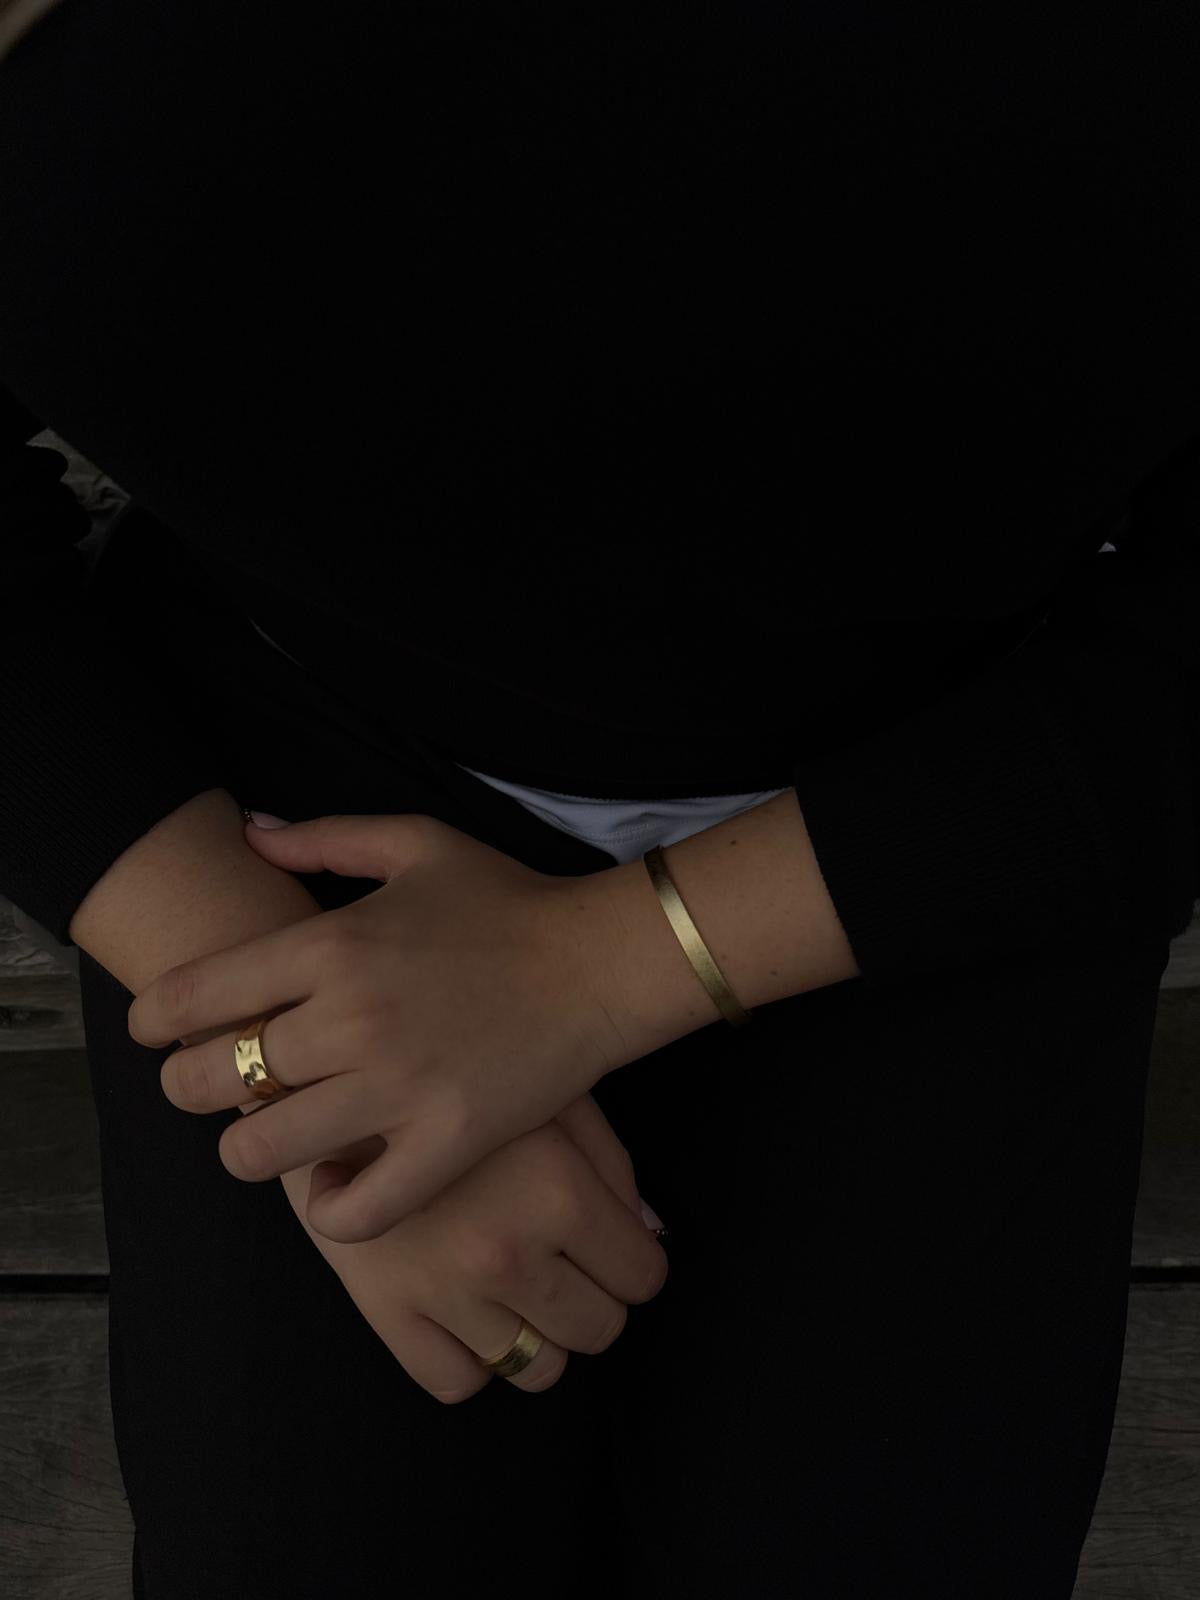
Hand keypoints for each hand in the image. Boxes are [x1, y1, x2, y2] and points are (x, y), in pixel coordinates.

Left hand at [128, 811, 672, 1244]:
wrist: (601, 962)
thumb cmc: (509, 900)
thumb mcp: (417, 844)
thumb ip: (324, 837)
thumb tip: (248, 832)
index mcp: (332, 946)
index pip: (194, 994)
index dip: (152, 1019)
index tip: (154, 1030)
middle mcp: (350, 1020)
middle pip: (210, 1079)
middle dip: (187, 1086)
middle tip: (209, 1083)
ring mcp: (396, 1089)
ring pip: (261, 1151)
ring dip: (245, 1149)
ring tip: (266, 1136)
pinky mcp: (444, 1144)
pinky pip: (356, 1211)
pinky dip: (329, 1211)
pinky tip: (333, 1186)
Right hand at [276, 1092, 668, 1402]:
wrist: (332, 1075)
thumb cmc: (456, 1076)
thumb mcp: (549, 1095)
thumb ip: (609, 1164)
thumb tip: (647, 1232)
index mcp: (558, 1192)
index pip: (642, 1274)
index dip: (634, 1261)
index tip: (612, 1248)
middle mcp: (508, 1253)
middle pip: (598, 1329)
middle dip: (593, 1298)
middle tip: (565, 1264)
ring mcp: (446, 1293)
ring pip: (537, 1368)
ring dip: (537, 1332)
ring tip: (514, 1283)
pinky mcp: (387, 1313)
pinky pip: (457, 1381)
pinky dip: (470, 1356)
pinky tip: (464, 1307)